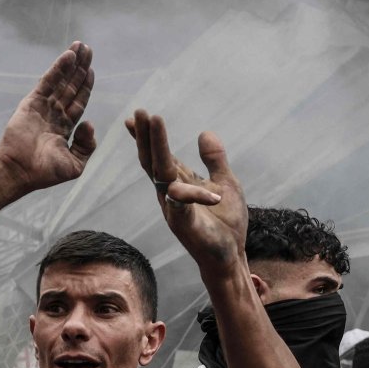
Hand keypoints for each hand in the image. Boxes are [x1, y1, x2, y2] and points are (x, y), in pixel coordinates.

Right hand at [0, 42, 96, 192]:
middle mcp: (54, 114)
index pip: (78, 101)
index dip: (86, 85)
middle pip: (71, 86)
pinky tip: (68, 56)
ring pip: (61, 80)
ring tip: (80, 46)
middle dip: (80, 68)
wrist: (20, 172)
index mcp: (65, 128)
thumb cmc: (44, 173)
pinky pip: (49, 82)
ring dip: (71, 63)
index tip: (92, 70)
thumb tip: (90, 123)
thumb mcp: (75, 164)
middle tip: (88, 49)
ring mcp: (43, 107)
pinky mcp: (32, 102)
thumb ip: (87, 145)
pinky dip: (59, 68)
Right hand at [128, 110, 245, 266]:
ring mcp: (174, 208)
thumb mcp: (225, 182)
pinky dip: (191, 192)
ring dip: (157, 147)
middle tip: (140, 113)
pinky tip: (194, 182)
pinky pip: (182, 203)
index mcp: (180, 183)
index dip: (149, 137)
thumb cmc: (226, 222)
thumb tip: (204, 132)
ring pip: (161, 174)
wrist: (231, 255)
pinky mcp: (184, 223)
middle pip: (153, 160)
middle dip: (147, 136)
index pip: (160, 157)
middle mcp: (171, 193)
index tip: (137, 116)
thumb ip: (214, 160)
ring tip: (155, 122)